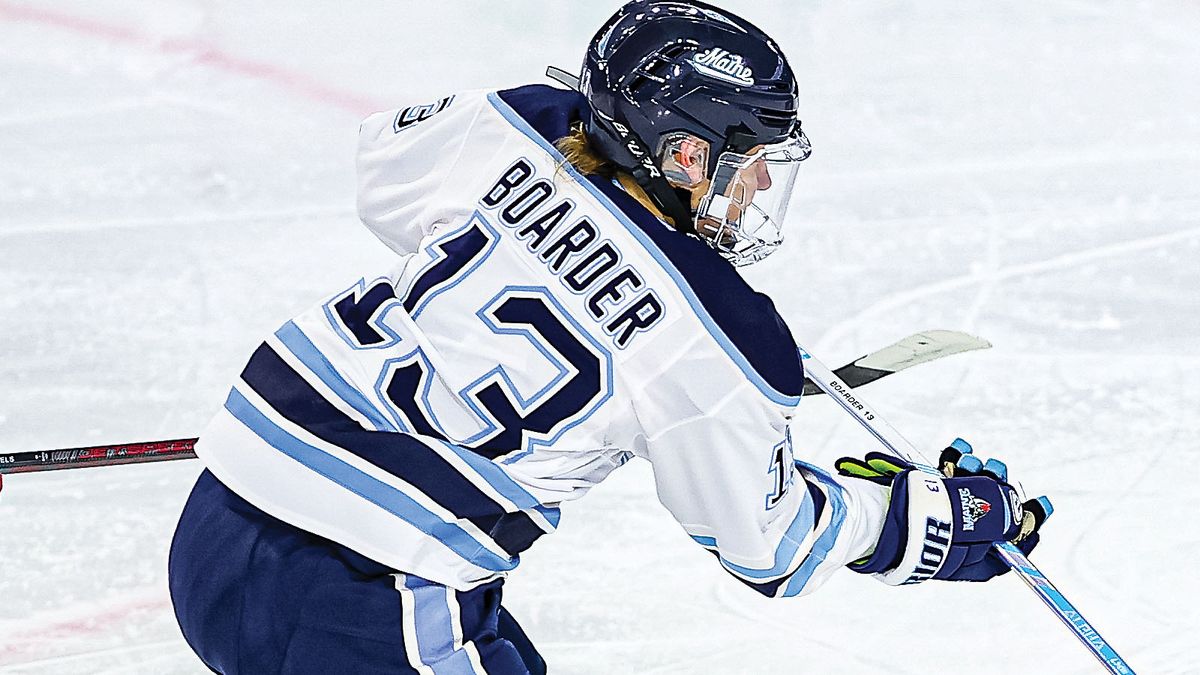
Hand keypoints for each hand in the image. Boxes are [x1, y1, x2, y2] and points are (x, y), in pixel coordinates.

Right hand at [835, 438, 1051, 583]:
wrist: (875, 516)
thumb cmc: (928, 523)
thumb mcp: (980, 518)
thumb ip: (1003, 513)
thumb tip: (1019, 511)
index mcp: (967, 563)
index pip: (1006, 551)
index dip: (1025, 528)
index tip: (1039, 506)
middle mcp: (950, 546)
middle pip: (984, 516)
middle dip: (993, 487)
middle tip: (995, 468)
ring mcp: (929, 524)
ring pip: (961, 495)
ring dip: (971, 472)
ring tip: (969, 458)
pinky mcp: (911, 504)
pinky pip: (937, 485)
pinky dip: (948, 466)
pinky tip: (956, 451)